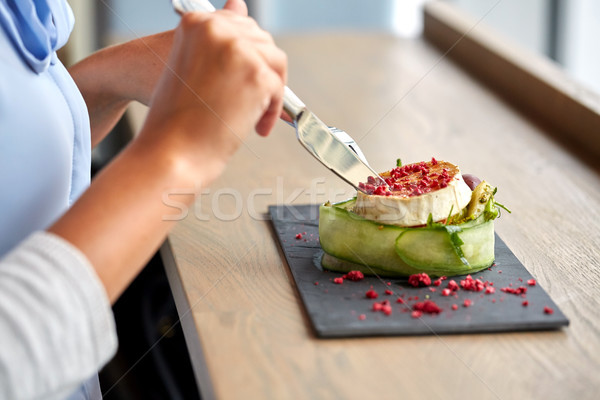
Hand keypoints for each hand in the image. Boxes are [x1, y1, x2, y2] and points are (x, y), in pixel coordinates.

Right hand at [141, 0, 286, 178]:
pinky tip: (255, 125)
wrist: (168, 147)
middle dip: (260, 71)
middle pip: (261, 41)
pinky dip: (273, 110)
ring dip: (269, 90)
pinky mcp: (257, 75)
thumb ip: (217, 35)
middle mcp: (219, 30)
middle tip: (247, 100)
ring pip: (275, 61)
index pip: (239, 26)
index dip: (245, 55)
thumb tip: (238, 4)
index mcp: (197, 23)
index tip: (243, 75)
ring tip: (252, 115)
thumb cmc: (173, 113)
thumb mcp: (190, 62)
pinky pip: (279, 88)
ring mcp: (239, 50)